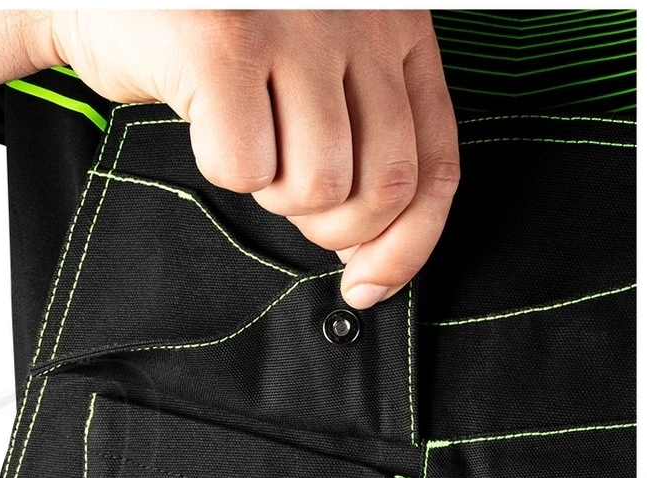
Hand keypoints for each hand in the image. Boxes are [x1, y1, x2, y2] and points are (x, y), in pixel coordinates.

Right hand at [0, 10, 460, 308]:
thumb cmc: (218, 23)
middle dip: (334, 229)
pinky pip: (245, 167)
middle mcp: (358, 20)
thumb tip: (369, 256)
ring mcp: (293, 28)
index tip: (370, 283)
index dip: (407, 246)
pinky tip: (212, 122)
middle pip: (384, 190)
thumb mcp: (315, 74)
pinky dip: (223, 167)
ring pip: (318, 186)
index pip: (435, 168)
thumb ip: (358, 148)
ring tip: (250, 142)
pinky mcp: (223, 47)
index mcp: (394, 28)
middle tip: (292, 202)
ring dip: (273, 193)